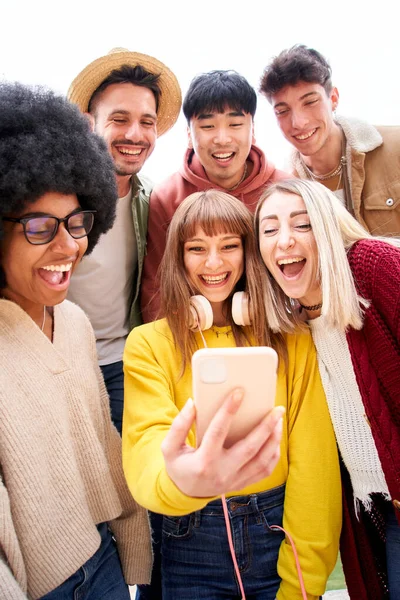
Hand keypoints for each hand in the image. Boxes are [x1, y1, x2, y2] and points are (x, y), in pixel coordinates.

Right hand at [161, 389, 284, 497]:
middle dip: (266, 426)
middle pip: (250, 448)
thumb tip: (193, 403)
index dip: (228, 410)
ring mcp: (235, 480)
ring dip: (274, 439)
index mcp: (203, 462)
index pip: (218, 432)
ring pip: (262, 460)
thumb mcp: (170, 447)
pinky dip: (273, 454)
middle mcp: (222, 472)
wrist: (184, 493)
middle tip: (277, 408)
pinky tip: (275, 438)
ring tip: (278, 420)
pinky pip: (265, 470)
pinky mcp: (243, 483)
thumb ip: (179, 425)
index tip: (239, 392)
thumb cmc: (179, 465)